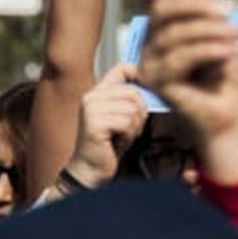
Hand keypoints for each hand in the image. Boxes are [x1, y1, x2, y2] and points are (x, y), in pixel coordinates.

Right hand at [66, 63, 147, 186]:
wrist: (90, 170)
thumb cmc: (108, 145)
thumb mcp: (120, 116)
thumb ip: (127, 98)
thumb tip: (147, 82)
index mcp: (97, 91)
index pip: (121, 68)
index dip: (138, 76)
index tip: (141, 96)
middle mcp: (91, 96)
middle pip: (133, 92)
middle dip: (138, 114)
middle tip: (127, 130)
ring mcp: (91, 109)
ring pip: (132, 109)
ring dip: (133, 127)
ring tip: (121, 136)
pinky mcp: (94, 123)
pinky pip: (126, 122)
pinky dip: (128, 135)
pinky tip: (117, 142)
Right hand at [137, 0, 237, 143]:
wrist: (234, 116)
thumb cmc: (227, 74)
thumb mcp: (221, 25)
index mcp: (165, 22)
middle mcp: (152, 39)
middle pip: (162, 7)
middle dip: (197, 6)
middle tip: (227, 11)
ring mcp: (150, 61)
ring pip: (174, 32)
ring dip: (211, 31)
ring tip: (237, 36)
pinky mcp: (156, 82)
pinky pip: (179, 56)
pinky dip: (208, 51)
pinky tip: (228, 53)